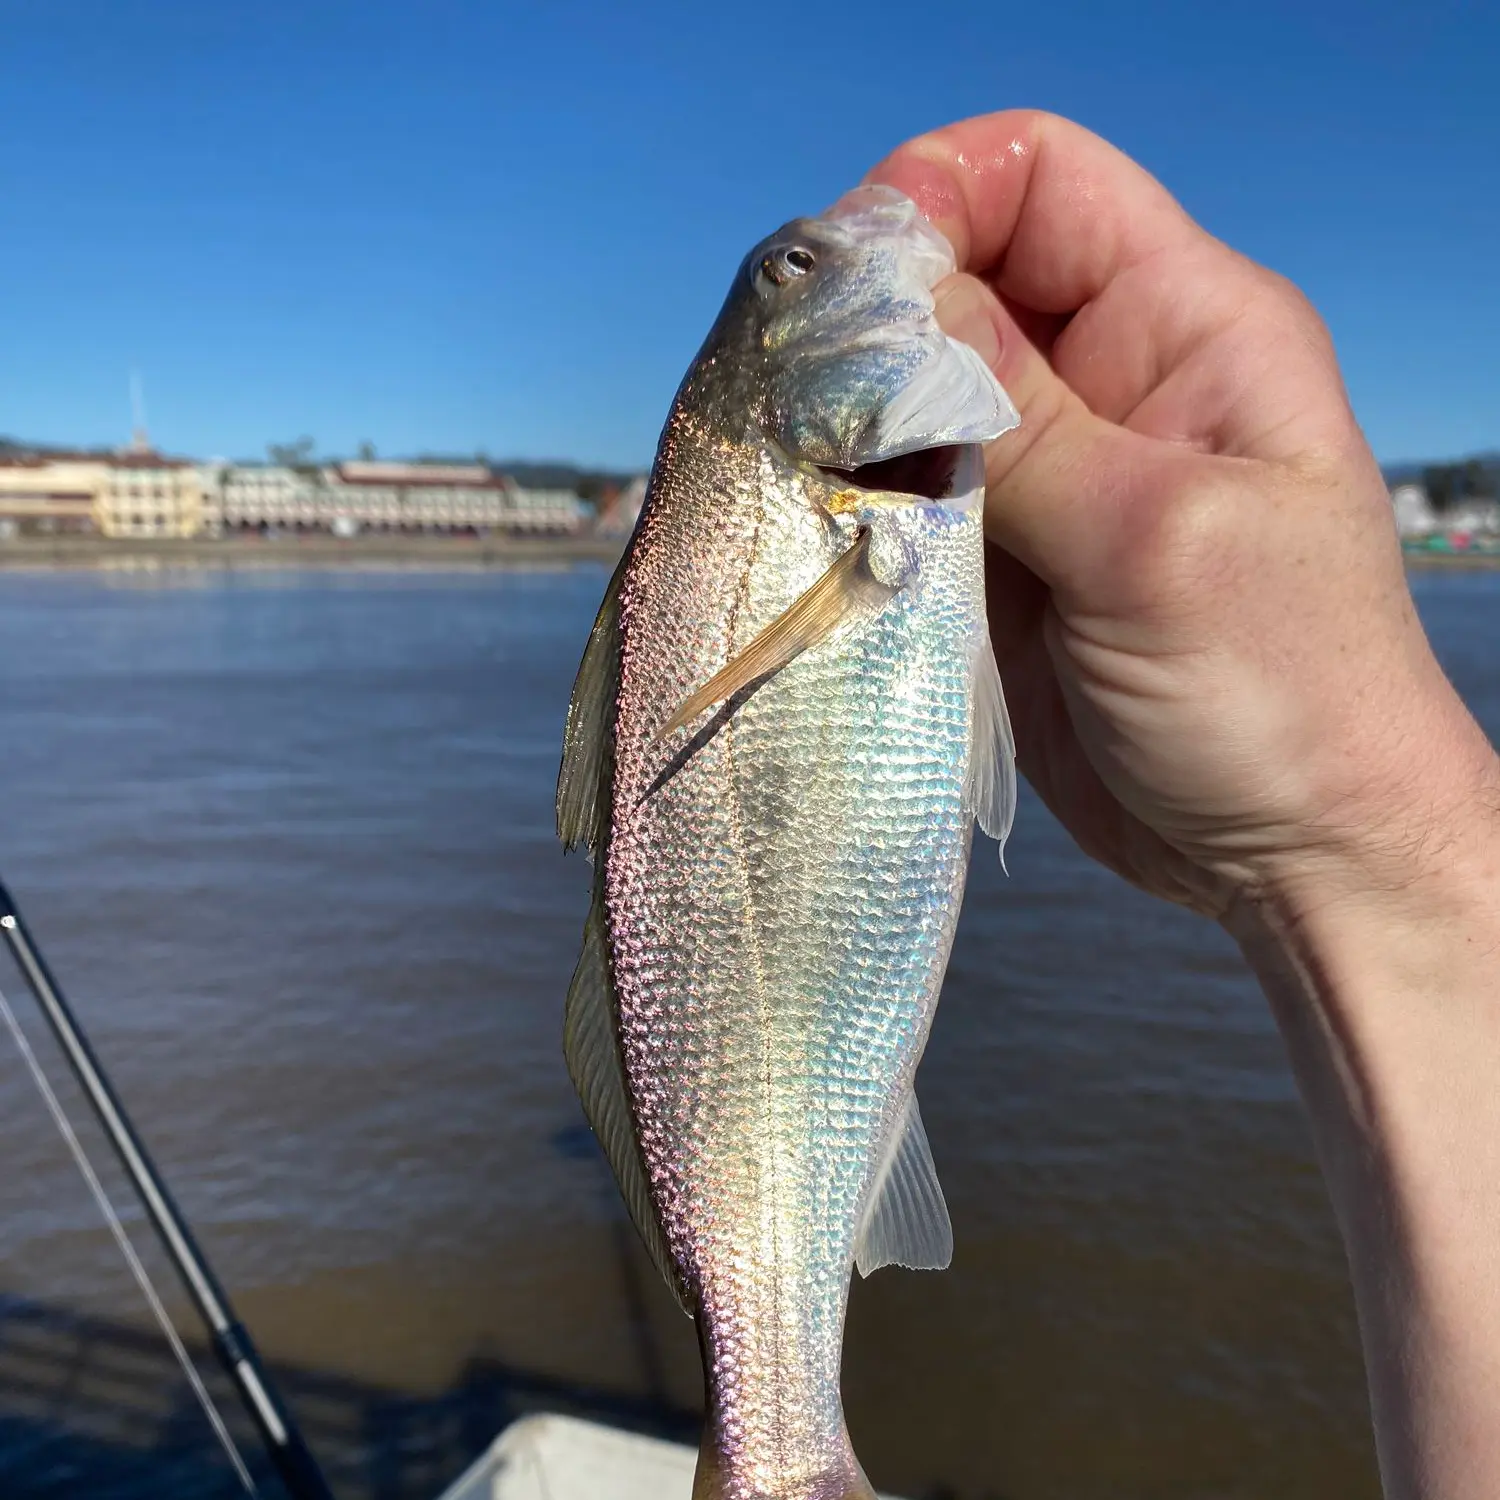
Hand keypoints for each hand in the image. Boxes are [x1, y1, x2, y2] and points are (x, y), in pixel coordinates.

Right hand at [869, 111, 1499, 923]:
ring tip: (797, 481)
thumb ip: (1015, 426)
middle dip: (869, 326)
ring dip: (850, 431)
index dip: (936, 194)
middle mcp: (1110, 381)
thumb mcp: (1155, 541)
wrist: (1293, 854)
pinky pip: (907, 502)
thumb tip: (878, 321)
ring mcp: (1050, 477)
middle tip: (795, 399)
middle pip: (958, 284)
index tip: (851, 281)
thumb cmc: (1283, 692)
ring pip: (917, 400)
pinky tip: (818, 539)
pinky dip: (856, 512)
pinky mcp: (1005, 563)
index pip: (1039, 179)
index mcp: (1185, 325)